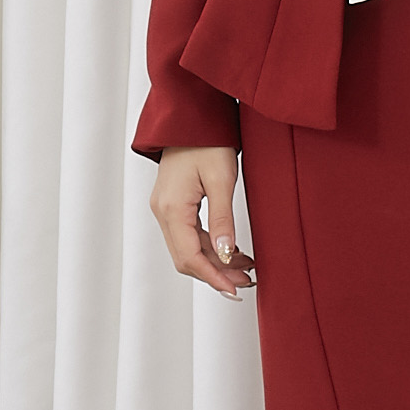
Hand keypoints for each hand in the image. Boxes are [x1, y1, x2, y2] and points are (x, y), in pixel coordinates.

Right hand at [151, 145, 251, 297]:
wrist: (192, 118)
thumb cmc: (208, 141)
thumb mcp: (221, 179)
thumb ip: (223, 218)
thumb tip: (226, 255)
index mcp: (172, 207)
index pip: (189, 256)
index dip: (212, 277)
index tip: (234, 291)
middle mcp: (163, 212)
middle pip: (186, 257)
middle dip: (216, 273)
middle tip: (246, 282)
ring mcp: (165, 209)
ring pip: (187, 249)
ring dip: (215, 262)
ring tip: (246, 269)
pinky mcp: (173, 205)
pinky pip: (188, 236)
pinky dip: (210, 247)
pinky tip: (233, 251)